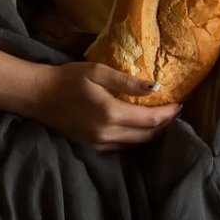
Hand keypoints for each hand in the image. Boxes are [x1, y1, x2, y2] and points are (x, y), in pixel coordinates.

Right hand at [24, 63, 180, 150]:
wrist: (39, 95)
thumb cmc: (68, 78)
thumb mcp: (98, 72)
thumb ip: (127, 82)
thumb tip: (155, 88)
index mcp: (110, 114)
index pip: (150, 120)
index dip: (168, 114)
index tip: (180, 105)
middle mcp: (107, 133)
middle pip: (147, 136)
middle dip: (164, 125)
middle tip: (174, 112)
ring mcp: (99, 143)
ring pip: (136, 144)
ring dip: (151, 134)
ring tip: (161, 119)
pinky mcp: (93, 146)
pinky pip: (122, 146)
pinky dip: (136, 138)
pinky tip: (139, 127)